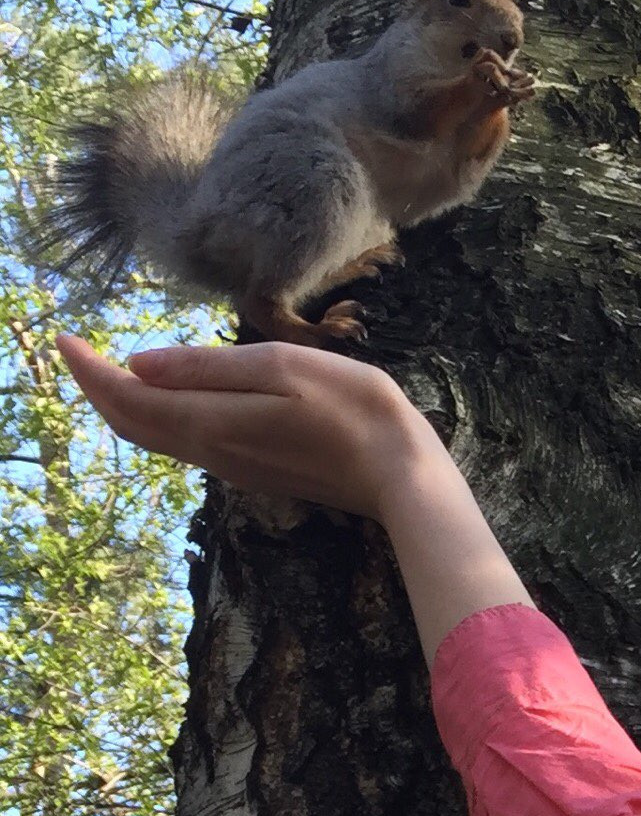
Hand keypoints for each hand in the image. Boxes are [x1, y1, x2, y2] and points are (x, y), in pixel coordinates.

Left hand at [57, 333, 530, 652]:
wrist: (404, 479)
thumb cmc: (356, 412)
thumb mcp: (283, 368)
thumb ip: (209, 368)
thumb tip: (139, 365)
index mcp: (213, 421)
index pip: (129, 396)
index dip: (89, 368)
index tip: (62, 336)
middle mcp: (214, 450)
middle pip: (135, 424)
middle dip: (99, 389)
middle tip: (75, 352)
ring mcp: (236, 465)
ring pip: (159, 437)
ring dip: (128, 405)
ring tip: (110, 371)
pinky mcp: (258, 470)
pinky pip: (189, 443)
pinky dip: (161, 418)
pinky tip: (168, 398)